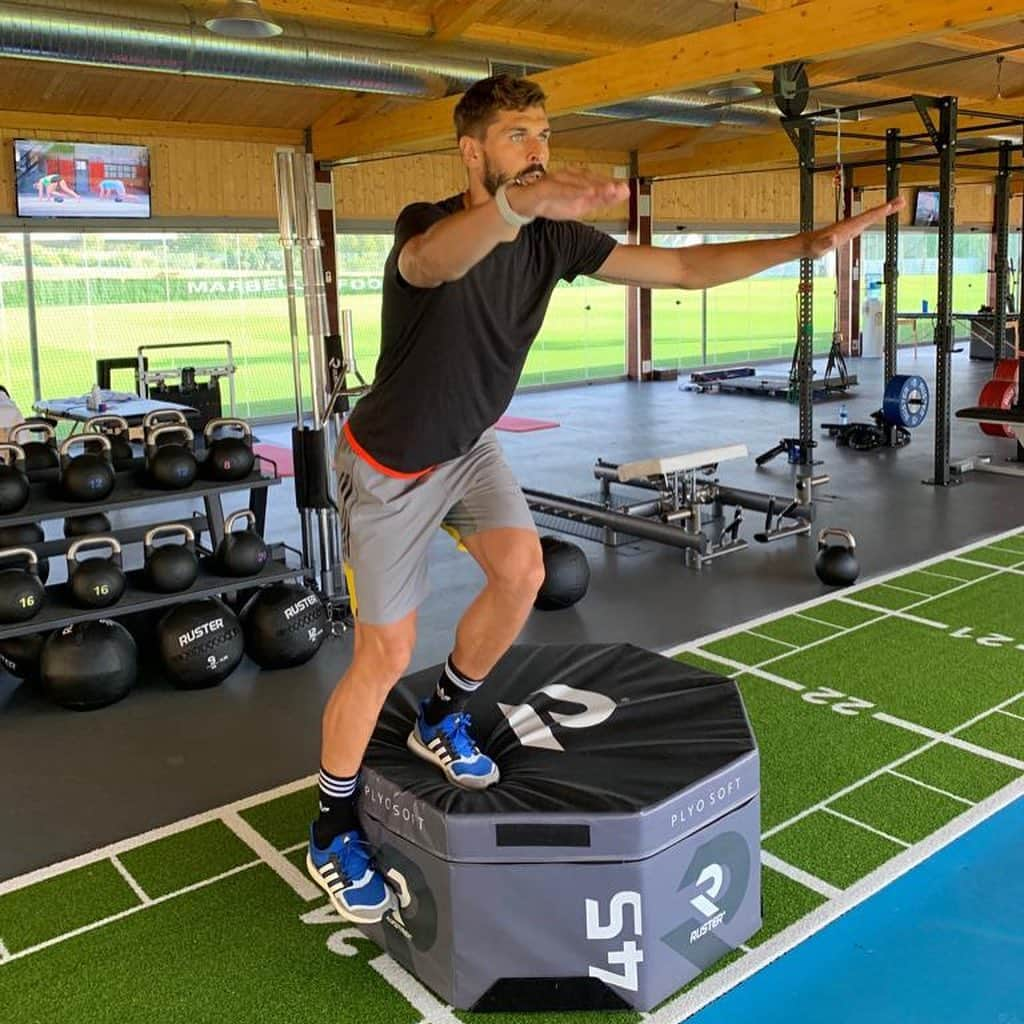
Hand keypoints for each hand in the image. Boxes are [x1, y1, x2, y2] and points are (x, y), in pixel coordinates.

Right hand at [507, 167, 629, 220]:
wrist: (523, 204)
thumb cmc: (550, 203)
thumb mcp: (578, 207)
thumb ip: (597, 201)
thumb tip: (620, 193)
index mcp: (576, 180)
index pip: (596, 181)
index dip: (610, 185)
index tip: (625, 190)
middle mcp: (567, 176)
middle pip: (588, 179)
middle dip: (604, 184)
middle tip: (619, 189)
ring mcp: (555, 180)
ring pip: (575, 182)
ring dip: (590, 186)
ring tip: (605, 191)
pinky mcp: (543, 187)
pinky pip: (558, 189)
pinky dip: (572, 191)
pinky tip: (583, 195)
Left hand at [804, 197, 905, 257]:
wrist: (807, 245)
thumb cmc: (812, 248)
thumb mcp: (818, 248)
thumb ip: (824, 243)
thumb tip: (832, 238)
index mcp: (846, 227)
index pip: (865, 218)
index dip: (877, 213)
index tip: (890, 206)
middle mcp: (850, 224)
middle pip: (871, 214)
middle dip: (887, 207)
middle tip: (902, 200)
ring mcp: (850, 226)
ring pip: (870, 216)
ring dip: (884, 210)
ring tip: (898, 204)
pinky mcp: (849, 230)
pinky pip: (866, 221)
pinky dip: (876, 216)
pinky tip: (881, 215)